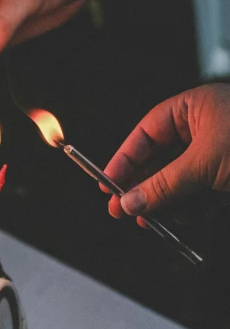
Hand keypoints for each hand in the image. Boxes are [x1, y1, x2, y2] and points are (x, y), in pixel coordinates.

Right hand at [104, 84, 229, 224]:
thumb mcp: (206, 162)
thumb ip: (165, 184)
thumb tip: (131, 201)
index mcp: (197, 107)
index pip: (148, 132)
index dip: (125, 158)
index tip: (109, 182)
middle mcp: (206, 128)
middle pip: (160, 158)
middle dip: (142, 185)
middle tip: (121, 208)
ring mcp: (221, 153)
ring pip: (179, 179)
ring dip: (162, 201)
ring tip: (145, 219)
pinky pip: (199, 193)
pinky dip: (186, 208)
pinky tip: (174, 220)